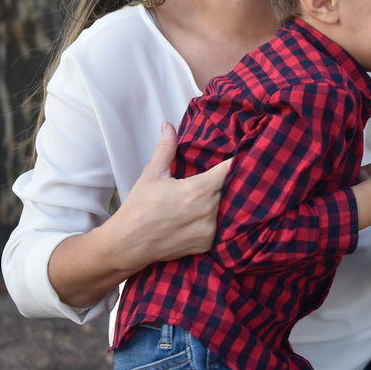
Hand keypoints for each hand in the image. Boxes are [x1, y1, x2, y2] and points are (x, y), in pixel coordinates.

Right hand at [109, 122, 232, 269]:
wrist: (128, 244)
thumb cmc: (138, 208)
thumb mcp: (152, 174)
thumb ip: (166, 148)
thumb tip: (168, 125)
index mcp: (197, 190)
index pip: (229, 170)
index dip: (237, 160)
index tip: (242, 153)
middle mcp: (208, 210)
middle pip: (230, 188)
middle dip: (230, 180)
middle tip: (227, 172)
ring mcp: (209, 230)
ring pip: (227, 208)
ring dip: (224, 199)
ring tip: (218, 192)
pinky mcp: (207, 244)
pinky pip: (221, 226)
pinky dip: (217, 218)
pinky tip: (207, 212)